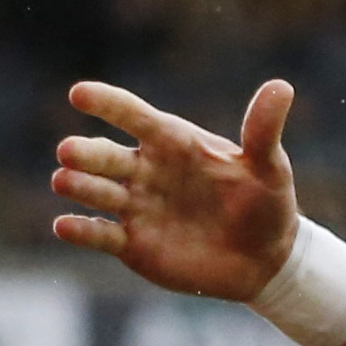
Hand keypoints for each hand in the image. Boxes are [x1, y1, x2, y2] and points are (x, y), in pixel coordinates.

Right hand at [52, 79, 304, 301]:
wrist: (266, 259)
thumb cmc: (266, 203)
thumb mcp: (269, 167)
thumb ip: (263, 130)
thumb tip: (282, 86)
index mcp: (171, 142)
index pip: (133, 116)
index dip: (107, 104)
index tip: (79, 94)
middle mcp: (145, 170)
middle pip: (106, 155)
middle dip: (85, 153)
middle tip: (68, 152)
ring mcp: (135, 206)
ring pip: (96, 191)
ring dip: (78, 185)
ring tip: (64, 181)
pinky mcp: (132, 243)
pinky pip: (101, 235)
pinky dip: (82, 231)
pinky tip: (64, 227)